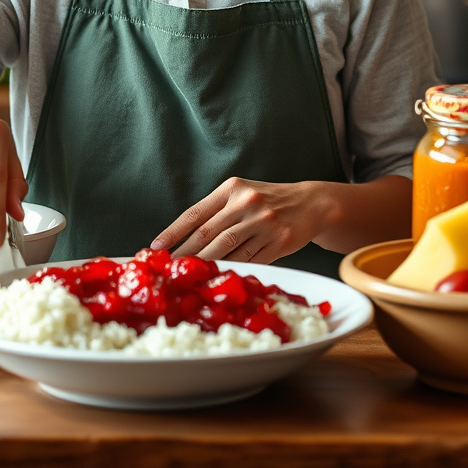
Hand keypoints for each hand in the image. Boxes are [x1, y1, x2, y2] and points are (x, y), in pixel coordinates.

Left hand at [150, 175, 412, 260]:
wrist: (311, 203)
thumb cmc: (268, 201)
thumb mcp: (242, 194)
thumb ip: (217, 211)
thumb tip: (182, 239)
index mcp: (232, 188)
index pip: (195, 213)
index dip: (174, 232)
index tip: (156, 247)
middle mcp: (247, 202)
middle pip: (208, 234)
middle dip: (185, 254)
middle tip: (167, 270)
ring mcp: (265, 222)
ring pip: (228, 250)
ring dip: (206, 266)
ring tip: (189, 278)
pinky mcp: (280, 241)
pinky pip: (251, 260)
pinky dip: (234, 270)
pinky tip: (221, 280)